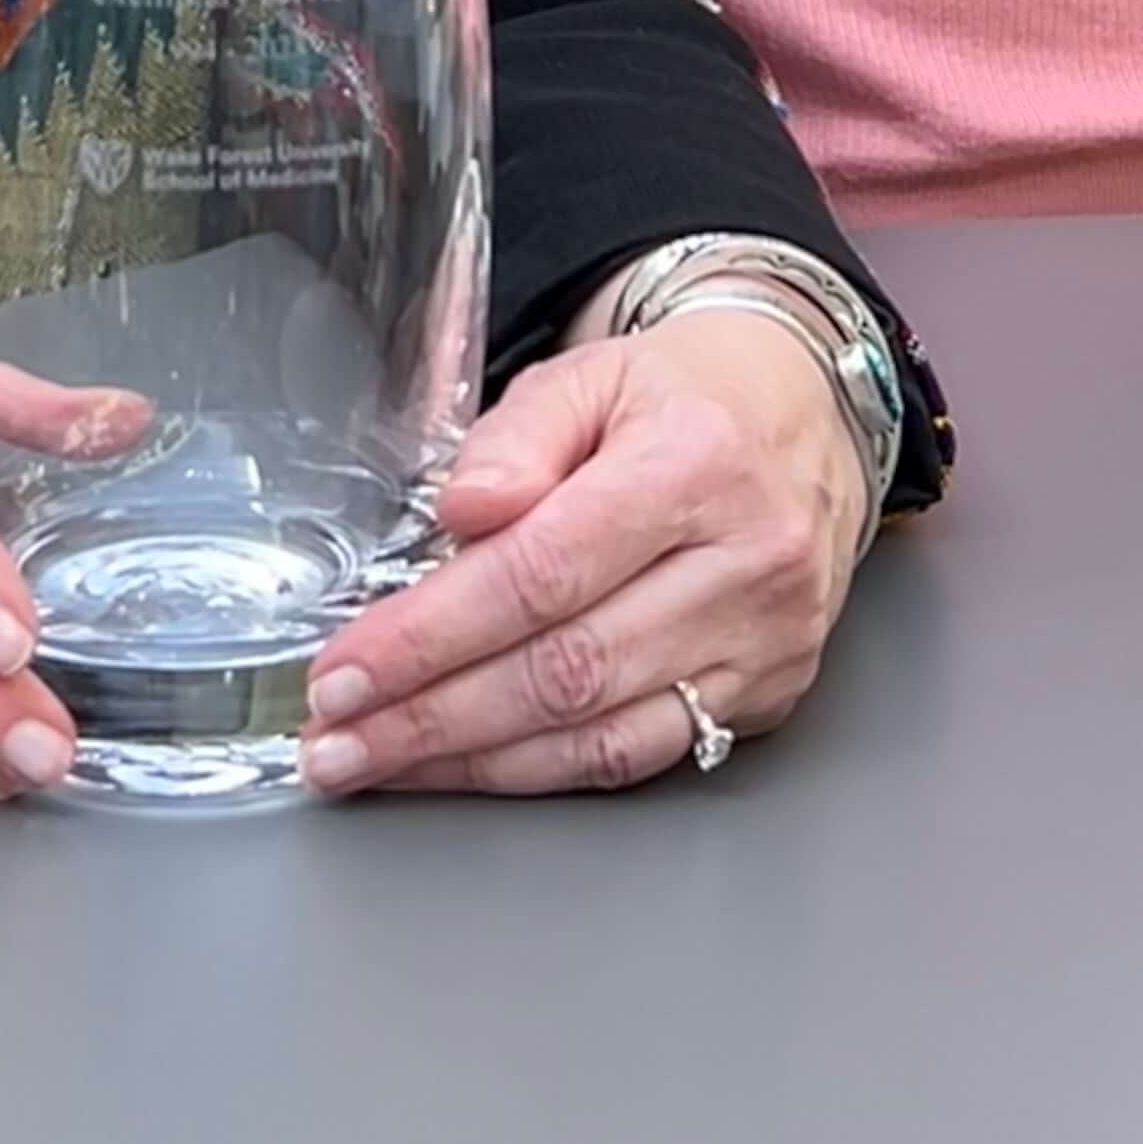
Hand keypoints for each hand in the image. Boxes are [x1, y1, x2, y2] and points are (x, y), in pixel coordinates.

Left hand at [300, 309, 865, 795]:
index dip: (430, 634)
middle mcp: (745, 562)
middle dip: (431, 716)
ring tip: (378, 762)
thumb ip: (515, 437)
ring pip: (599, 732)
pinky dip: (542, 771)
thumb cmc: (683, 395)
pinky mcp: (768, 694)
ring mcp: (764, 641)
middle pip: (565, 668)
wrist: (805, 416)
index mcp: (695, 462)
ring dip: (471, 761)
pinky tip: (469, 767)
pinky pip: (639, 756)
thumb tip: (460, 515)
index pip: (542, 571)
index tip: (345, 670)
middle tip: (337, 738)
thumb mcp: (590, 373)